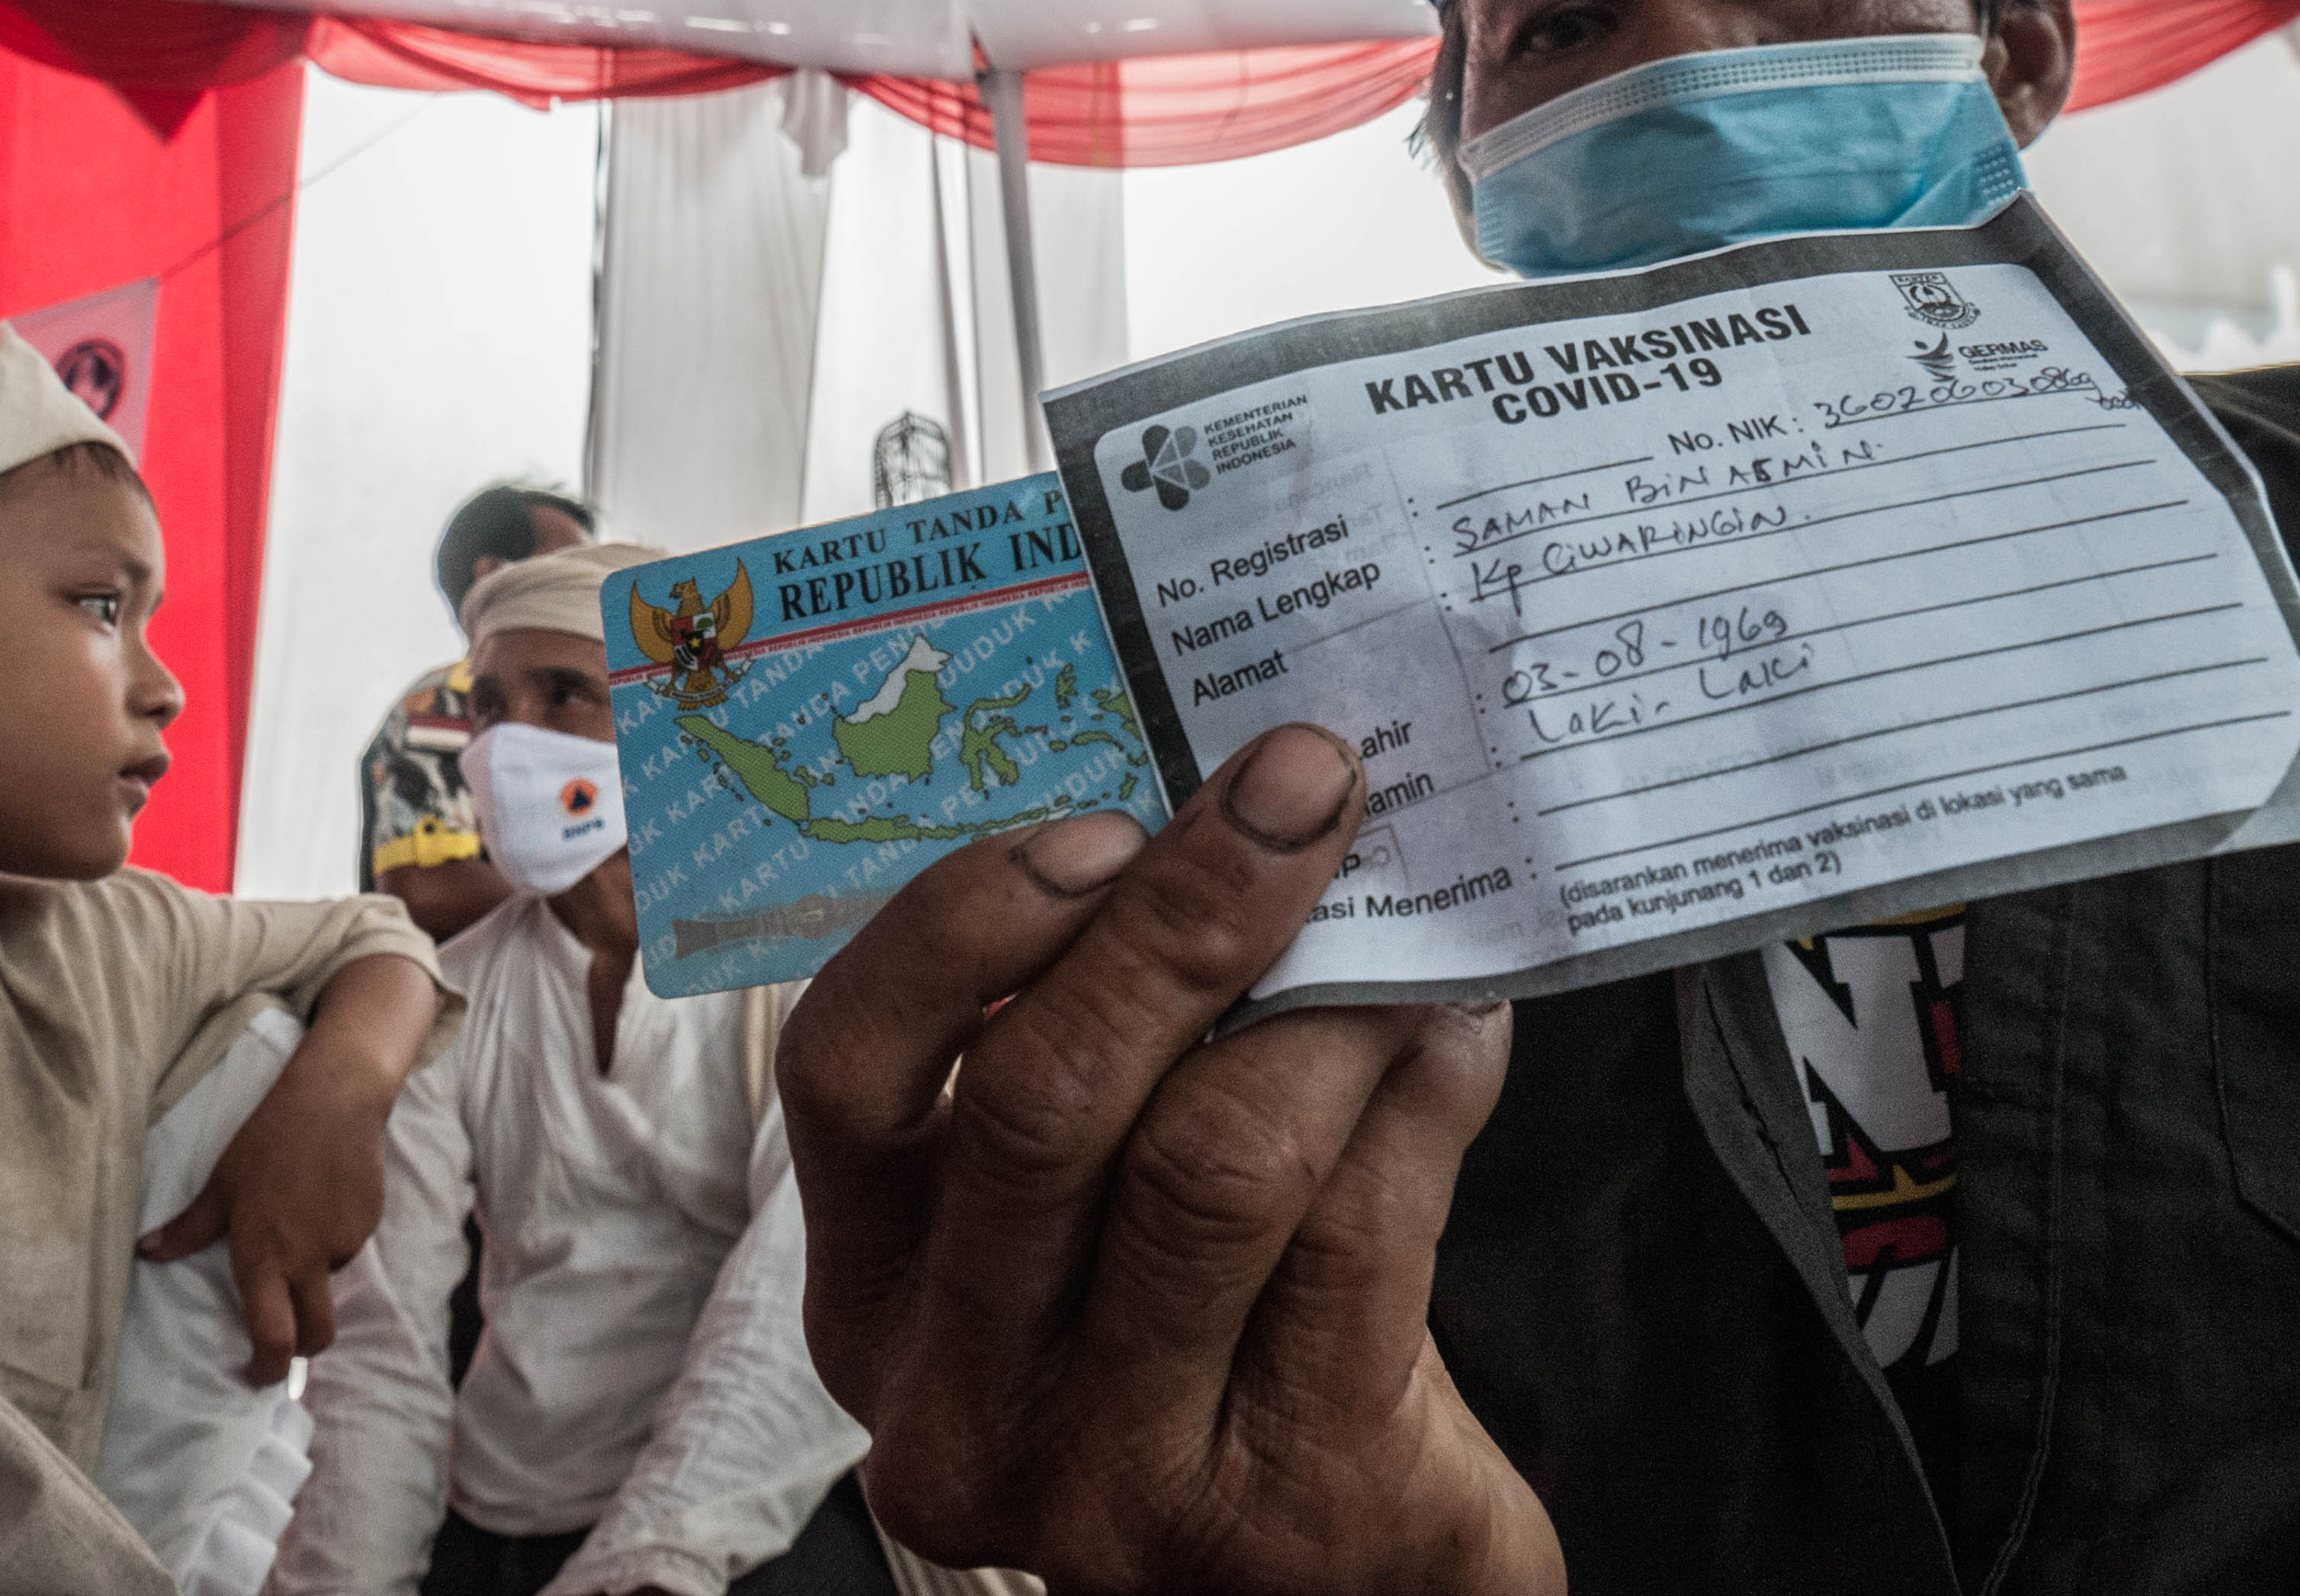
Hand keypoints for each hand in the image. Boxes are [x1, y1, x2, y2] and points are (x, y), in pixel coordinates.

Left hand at [141, 952, 438, 1383]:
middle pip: (316, 1334)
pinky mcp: (368, 1223)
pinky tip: (320, 1199)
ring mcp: (344, 1243)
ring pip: (327, 1282)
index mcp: (266, 1256)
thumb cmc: (268, 1139)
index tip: (253, 1375)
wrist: (335, 1098)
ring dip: (311, 1273)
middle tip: (280, 1340)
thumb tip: (146, 1253)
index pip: (273, 1336)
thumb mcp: (222, 1183)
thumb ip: (189, 1227)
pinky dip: (331, 1238)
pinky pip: (346, 1247)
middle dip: (300, 1349)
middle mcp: (308, 1260)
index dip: (267, 1368)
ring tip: (295, 1222)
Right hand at [779, 723, 1561, 1595]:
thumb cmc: (1206, 1343)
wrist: (1336, 1581)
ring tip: (1404, 919)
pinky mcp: (1282, 1507)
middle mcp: (956, 1394)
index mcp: (874, 1290)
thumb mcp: (1087, 1222)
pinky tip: (1457, 1033)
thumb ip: (1093, 1055)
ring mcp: (1109, 1473)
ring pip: (1212, 1165)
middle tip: (1300, 783)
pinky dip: (1422, 1100)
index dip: (962, 924)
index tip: (1099, 818)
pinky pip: (1357, 1242)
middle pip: (1040, 1101)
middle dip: (1183, 914)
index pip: (842, 1073)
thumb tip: (1202, 811)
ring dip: (1330, 1005)